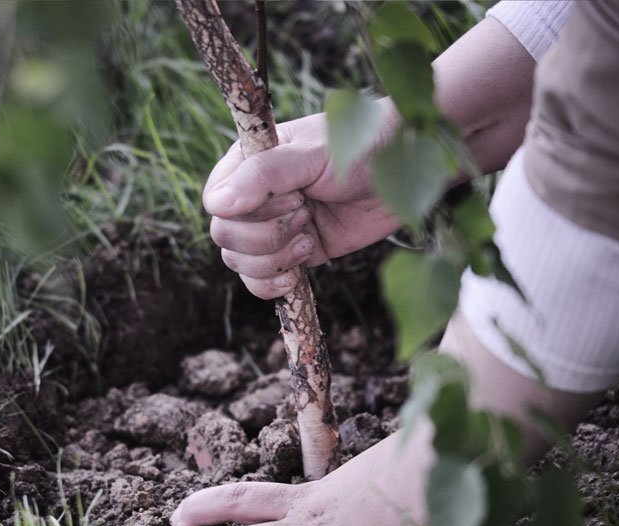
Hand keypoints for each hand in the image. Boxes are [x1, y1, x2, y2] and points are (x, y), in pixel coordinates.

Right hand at [204, 106, 402, 299]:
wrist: (403, 174)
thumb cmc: (358, 147)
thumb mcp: (310, 155)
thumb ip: (263, 176)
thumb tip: (217, 205)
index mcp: (248, 164)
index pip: (216, 203)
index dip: (247, 212)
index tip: (293, 198)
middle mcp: (253, 198)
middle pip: (225, 237)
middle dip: (265, 236)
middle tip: (306, 214)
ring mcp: (271, 229)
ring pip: (239, 263)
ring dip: (273, 259)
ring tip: (310, 238)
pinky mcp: (291, 255)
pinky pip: (259, 282)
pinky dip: (272, 285)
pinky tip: (296, 274)